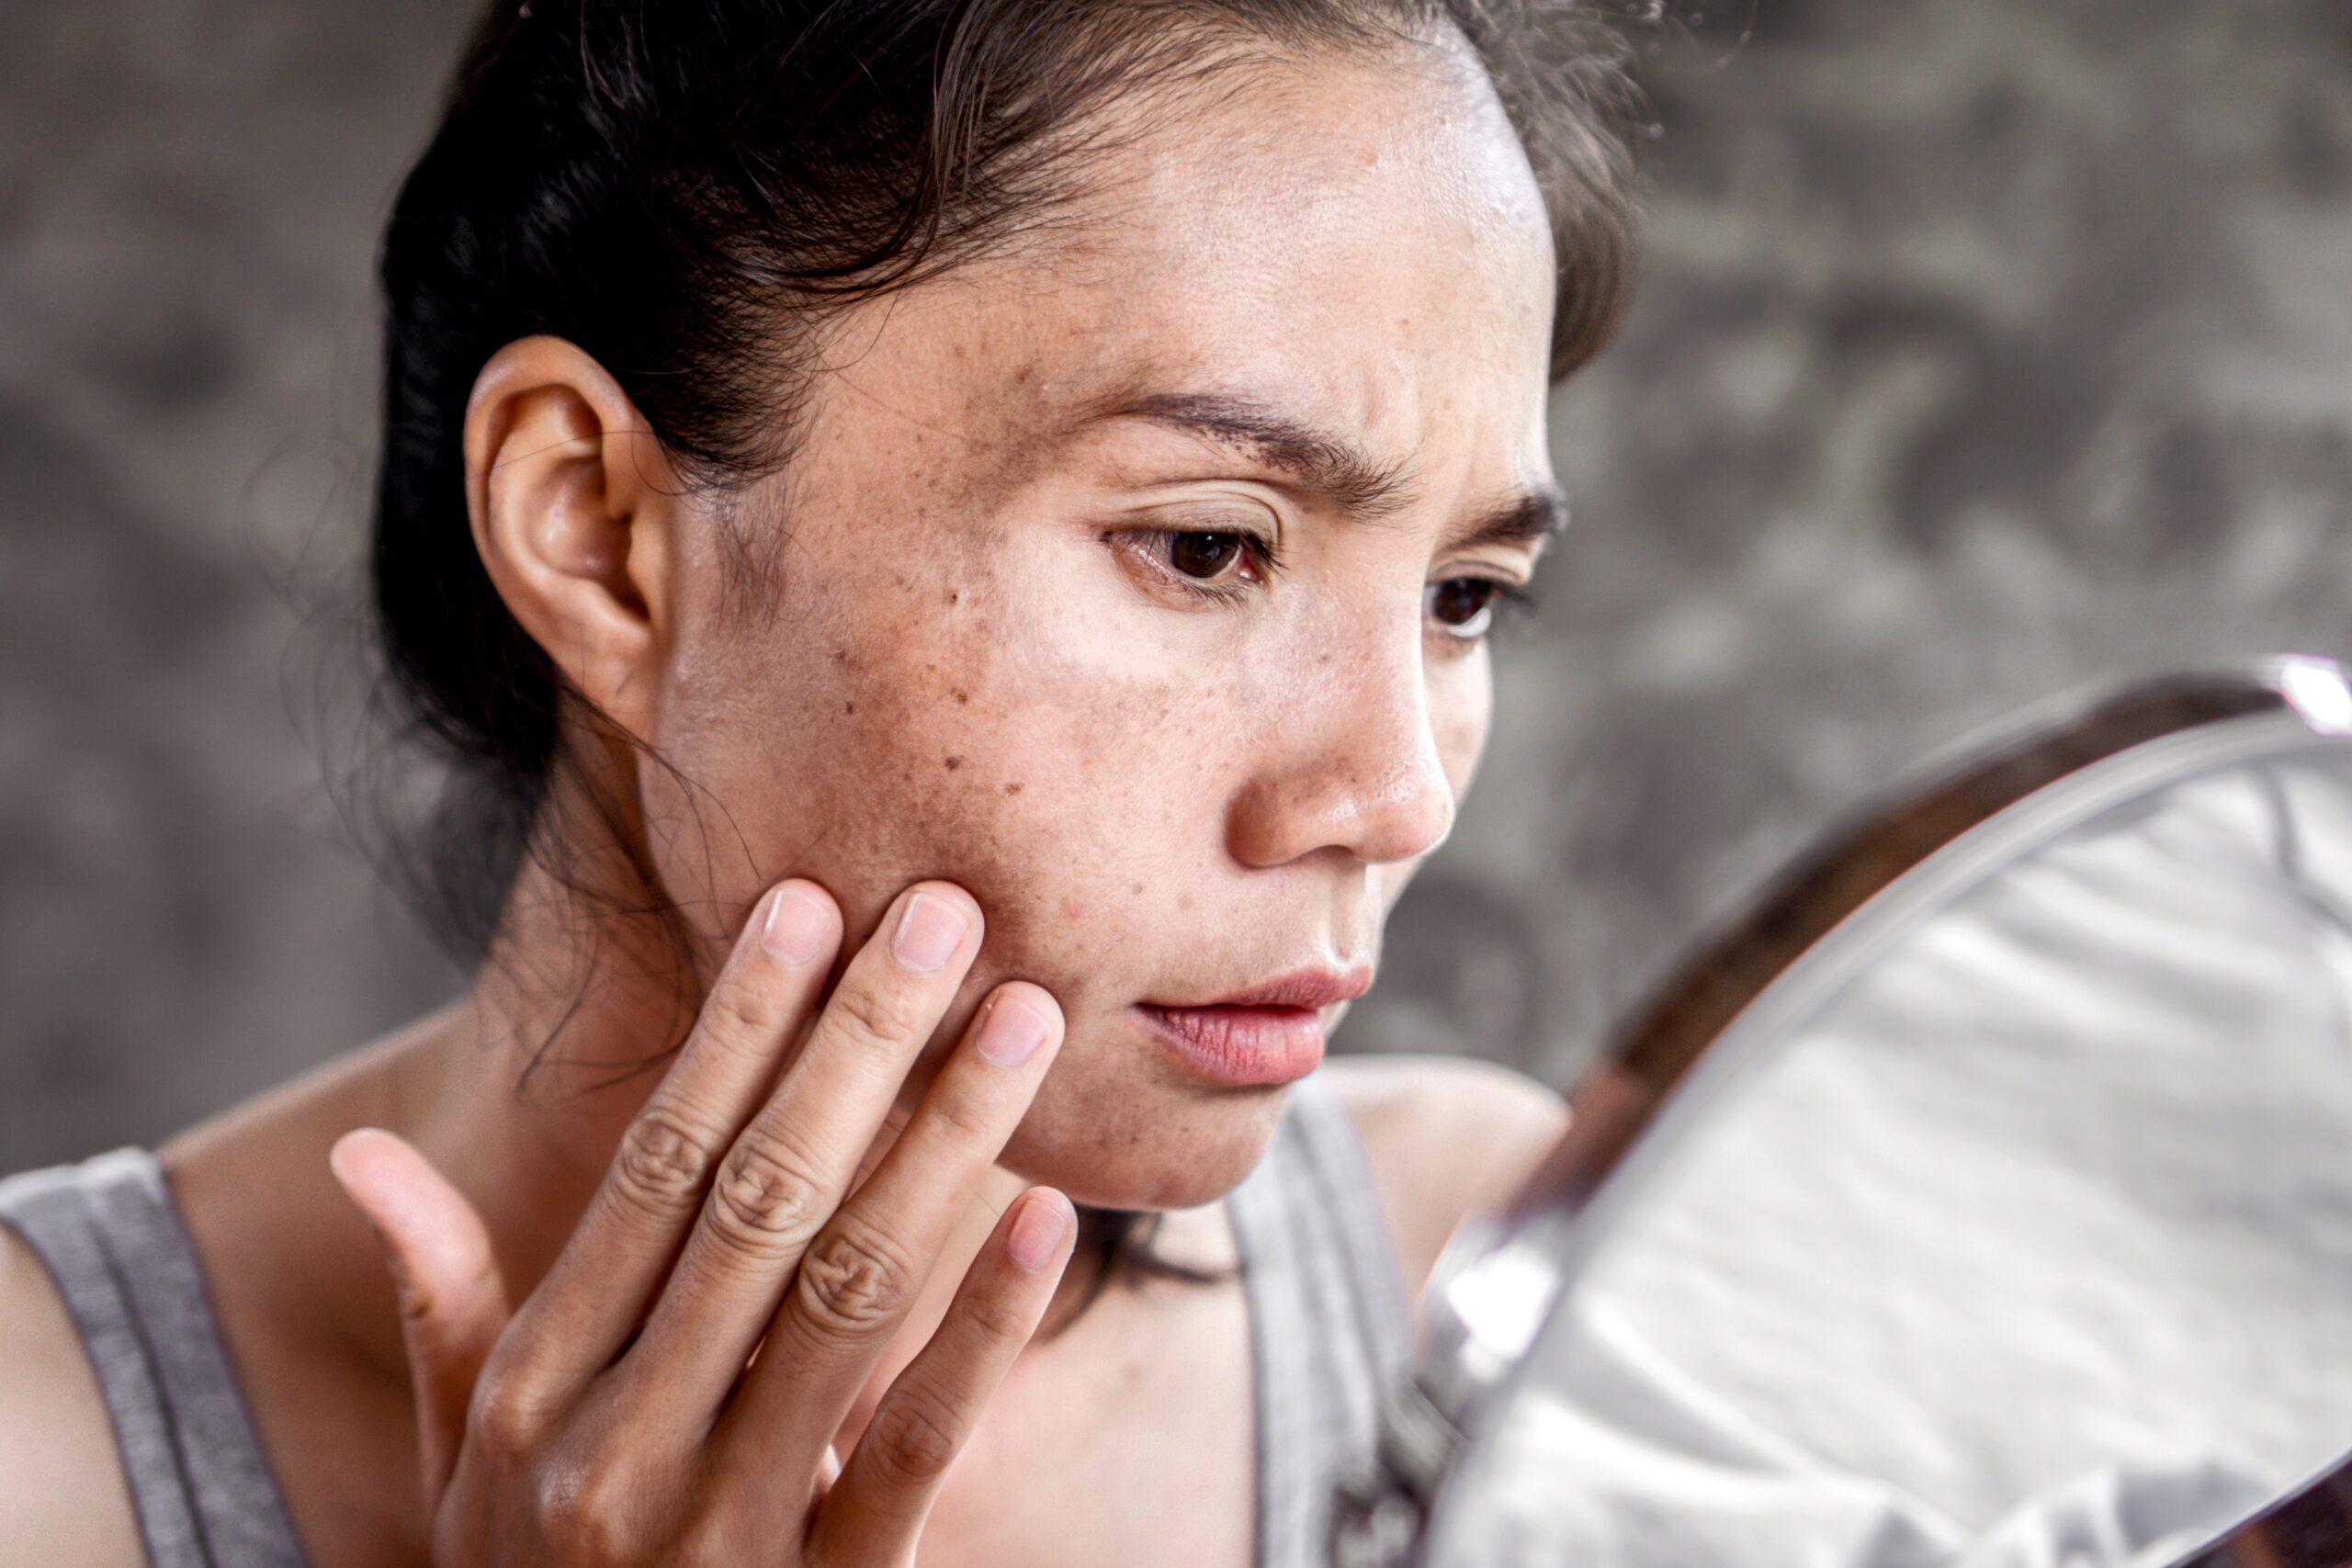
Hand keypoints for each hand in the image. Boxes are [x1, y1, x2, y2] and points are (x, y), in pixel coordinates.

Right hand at [328, 878, 1074, 1565]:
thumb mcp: (462, 1467)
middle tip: (946, 912)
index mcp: (533, 1392)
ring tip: (1022, 1021)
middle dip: (859, 1044)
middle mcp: (615, 1448)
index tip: (808, 907)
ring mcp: (721, 1532)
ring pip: (847, 1295)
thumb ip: (442, 1308)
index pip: (656, 1169)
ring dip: (942, 1143)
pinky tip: (1045, 1220)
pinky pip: (915, 1449)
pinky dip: (983, 1330)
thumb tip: (363, 1152)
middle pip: (760, 1200)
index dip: (737, 1032)